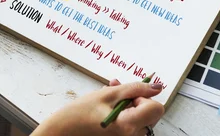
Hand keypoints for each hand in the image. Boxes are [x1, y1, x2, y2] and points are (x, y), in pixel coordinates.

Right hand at [33, 79, 163, 135]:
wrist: (63, 132)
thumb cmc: (80, 114)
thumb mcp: (107, 94)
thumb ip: (134, 88)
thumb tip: (156, 87)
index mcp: (129, 125)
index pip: (156, 108)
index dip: (144, 97)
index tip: (128, 95)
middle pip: (150, 114)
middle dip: (136, 99)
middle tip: (116, 90)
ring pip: (140, 117)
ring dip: (128, 104)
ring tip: (108, 97)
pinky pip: (132, 124)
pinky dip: (124, 113)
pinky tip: (108, 107)